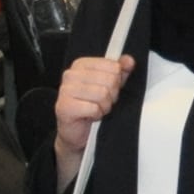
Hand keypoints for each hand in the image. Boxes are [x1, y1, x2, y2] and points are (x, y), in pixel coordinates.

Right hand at [50, 55, 132, 169]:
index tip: (108, 90)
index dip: (116, 81)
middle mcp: (71, 74)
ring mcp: (65, 90)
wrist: (78, 133)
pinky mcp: (64, 106)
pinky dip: (96, 115)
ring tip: (97, 110)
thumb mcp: (110, 87)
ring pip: (102, 94)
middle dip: (111, 96)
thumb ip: (120, 72)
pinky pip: (94, 108)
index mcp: (81, 65)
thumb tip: (129, 61)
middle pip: (109, 80)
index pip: (113, 66)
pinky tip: (90, 116)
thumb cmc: (92, 108)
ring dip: (104, 106)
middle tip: (102, 102)